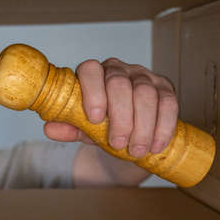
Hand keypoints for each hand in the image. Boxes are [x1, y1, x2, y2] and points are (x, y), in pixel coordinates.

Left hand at [44, 58, 177, 157]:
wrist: (126, 126)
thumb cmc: (100, 120)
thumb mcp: (82, 125)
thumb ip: (68, 125)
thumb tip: (50, 129)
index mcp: (93, 73)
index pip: (90, 70)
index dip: (93, 92)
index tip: (95, 119)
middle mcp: (118, 69)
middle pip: (120, 84)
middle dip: (120, 117)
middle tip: (117, 143)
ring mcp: (143, 76)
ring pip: (146, 94)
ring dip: (142, 126)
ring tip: (135, 150)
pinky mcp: (165, 88)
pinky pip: (169, 103)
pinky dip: (163, 127)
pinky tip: (155, 145)